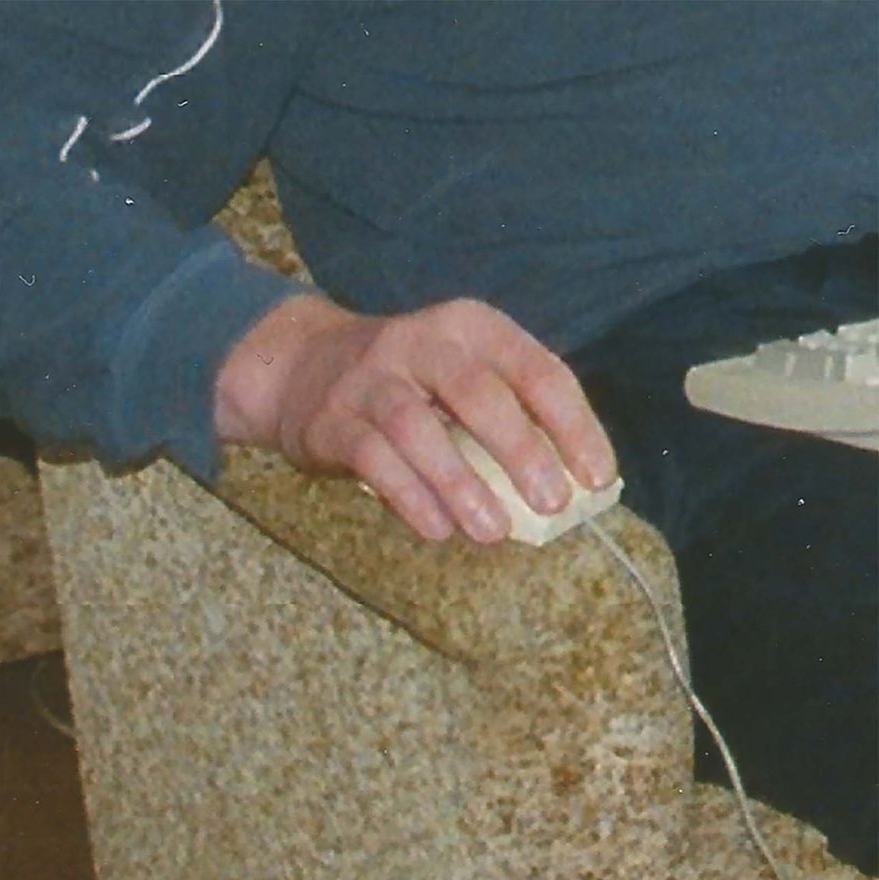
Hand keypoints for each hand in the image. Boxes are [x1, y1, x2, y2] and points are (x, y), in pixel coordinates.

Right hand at [214, 291, 617, 542]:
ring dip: (460, 484)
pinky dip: (410, 498)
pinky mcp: (334, 420)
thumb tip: (568, 491)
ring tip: (493, 532)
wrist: (303, 370)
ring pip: (419, 428)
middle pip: (477, 392)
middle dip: (520, 450)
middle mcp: (421, 342)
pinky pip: (374, 460)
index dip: (573, 425)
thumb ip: (509, 420)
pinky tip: (438, 529)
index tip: (597, 477)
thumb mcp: (462, 377)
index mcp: (471, 328)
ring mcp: (372, 379)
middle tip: (552, 504)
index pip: (536, 370)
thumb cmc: (411, 386)